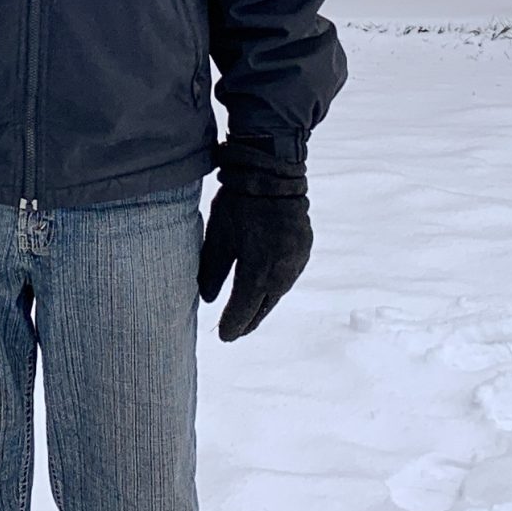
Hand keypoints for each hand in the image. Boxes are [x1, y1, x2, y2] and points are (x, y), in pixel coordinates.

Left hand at [196, 170, 312, 340]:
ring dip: (262, 305)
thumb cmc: (239, 203)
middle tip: (234, 333)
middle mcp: (281, 273)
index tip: (222, 336)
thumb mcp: (218, 235)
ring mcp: (296, 263)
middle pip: (263, 308)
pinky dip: (274, 287)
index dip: (232, 326)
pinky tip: (266, 290)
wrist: (273, 174)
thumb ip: (212, 270)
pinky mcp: (304, 251)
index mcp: (257, 272)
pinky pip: (288, 277)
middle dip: (247, 321)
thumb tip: (208, 299)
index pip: (243, 311)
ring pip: (277, 294)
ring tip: (248, 315)